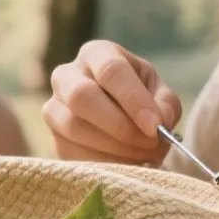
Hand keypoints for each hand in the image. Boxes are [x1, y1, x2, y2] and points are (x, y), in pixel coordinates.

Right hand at [41, 41, 183, 163]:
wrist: (120, 121)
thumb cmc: (141, 100)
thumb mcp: (160, 94)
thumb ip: (165, 104)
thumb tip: (159, 122)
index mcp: (96, 54)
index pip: (111, 70)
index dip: (133, 99)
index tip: (155, 125)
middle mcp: (66, 75)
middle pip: (82, 96)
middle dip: (120, 125)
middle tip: (149, 142)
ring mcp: (54, 108)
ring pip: (74, 127)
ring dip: (114, 147)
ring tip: (144, 155)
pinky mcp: (54, 138)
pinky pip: (72, 153)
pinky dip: (104, 163)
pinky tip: (126, 164)